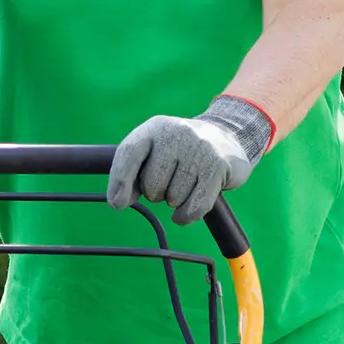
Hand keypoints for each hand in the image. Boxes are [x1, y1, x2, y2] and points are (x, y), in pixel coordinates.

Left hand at [106, 97, 270, 224]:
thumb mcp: (152, 152)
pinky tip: (184, 213)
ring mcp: (200, 149)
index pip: (129, 153)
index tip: (117, 204)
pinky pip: (195, 207)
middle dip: (156, 193)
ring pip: (173, 198)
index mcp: (155, 127)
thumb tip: (119, 202)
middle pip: (152, 184)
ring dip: (175, 201)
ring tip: (185, 183)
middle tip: (169, 180)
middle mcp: (177, 133)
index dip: (120, 181)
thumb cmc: (178, 151)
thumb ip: (131, 175)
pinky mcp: (218, 167)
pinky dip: (186, 216)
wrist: (226, 137)